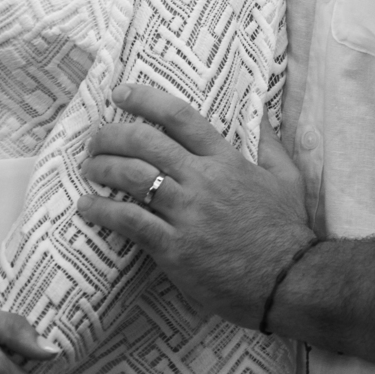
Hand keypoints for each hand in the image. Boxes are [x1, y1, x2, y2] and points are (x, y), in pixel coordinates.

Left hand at [79, 85, 313, 329]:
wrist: (287, 280)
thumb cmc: (285, 229)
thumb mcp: (287, 177)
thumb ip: (270, 143)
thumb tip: (259, 114)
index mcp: (226, 160)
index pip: (181, 117)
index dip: (146, 100)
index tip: (121, 93)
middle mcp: (202, 180)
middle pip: (146, 142)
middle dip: (113, 134)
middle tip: (97, 138)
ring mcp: (186, 214)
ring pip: (132, 177)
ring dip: (102, 168)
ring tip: (89, 168)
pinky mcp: (174, 248)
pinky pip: (130, 222)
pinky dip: (103, 211)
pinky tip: (87, 207)